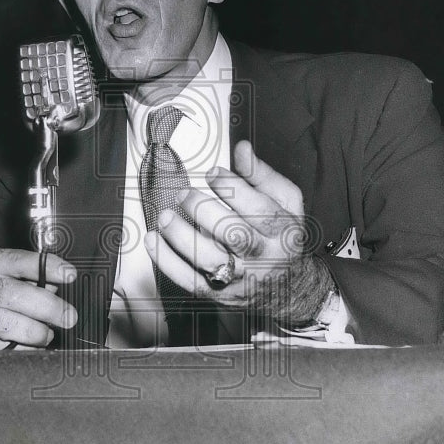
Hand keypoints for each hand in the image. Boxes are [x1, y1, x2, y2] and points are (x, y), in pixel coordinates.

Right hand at [0, 247, 77, 349]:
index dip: (45, 267)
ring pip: (1, 323)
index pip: (15, 260)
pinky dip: (18, 349)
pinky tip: (30, 348)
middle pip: (10, 294)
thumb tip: (57, 289)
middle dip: (46, 306)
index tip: (69, 275)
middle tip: (68, 317)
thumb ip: (29, 279)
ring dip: (32, 331)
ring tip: (47, 335)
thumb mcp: (3, 274)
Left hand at [146, 140, 322, 314]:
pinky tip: (154, 241)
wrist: (290, 287)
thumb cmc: (282, 238)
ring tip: (165, 217)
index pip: (257, 207)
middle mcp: (263, 256)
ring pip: (209, 260)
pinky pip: (190, 281)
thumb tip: (242, 149)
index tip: (213, 173)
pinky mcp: (221, 294)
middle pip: (233, 234)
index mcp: (282, 231)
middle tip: (184, 194)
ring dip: (182, 237)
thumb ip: (262, 175)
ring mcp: (241, 278)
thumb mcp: (286, 202)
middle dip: (203, 210)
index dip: (232, 187)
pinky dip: (168, 262)